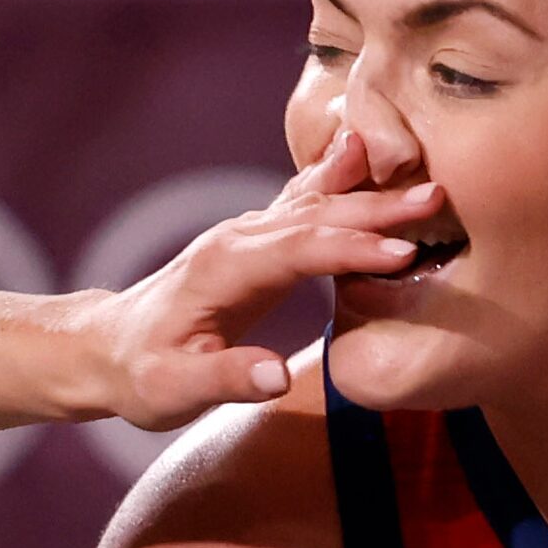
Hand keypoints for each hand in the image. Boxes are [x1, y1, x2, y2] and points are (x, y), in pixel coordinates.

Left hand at [78, 130, 440, 424]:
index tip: (404, 253)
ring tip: (426, 182)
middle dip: (378, 208)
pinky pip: (306, 205)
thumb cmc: (142, 373)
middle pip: (317, 215)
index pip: (299, 250)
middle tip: (438, 197)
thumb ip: (226, 378)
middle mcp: (239, 239)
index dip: (352, 250)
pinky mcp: (258, 242)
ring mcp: (248, 235)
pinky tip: (368, 159)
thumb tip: (279, 376)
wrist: (110, 347)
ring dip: (371, 193)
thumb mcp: (173, 388)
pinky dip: (343, 185)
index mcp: (225, 269)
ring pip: (316, 203)